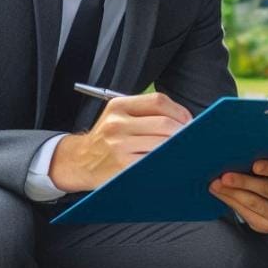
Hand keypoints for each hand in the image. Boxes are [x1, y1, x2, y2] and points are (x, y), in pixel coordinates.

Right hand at [49, 92, 191, 191]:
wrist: (79, 161)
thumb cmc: (105, 140)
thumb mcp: (117, 117)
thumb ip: (144, 113)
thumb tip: (183, 119)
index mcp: (119, 106)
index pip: (158, 101)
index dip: (179, 111)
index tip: (187, 122)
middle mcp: (118, 123)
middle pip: (164, 123)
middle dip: (182, 133)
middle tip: (188, 140)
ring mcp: (119, 145)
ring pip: (162, 143)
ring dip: (177, 148)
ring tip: (180, 151)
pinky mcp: (122, 165)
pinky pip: (153, 162)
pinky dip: (165, 162)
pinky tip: (168, 163)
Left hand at [209, 160, 267, 233]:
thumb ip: (265, 164)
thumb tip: (238, 156)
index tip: (254, 165)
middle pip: (267, 190)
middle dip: (244, 182)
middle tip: (225, 176)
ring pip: (254, 203)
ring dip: (232, 193)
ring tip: (216, 184)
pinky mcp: (267, 227)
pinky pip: (246, 213)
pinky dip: (230, 201)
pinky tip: (220, 193)